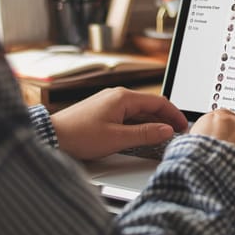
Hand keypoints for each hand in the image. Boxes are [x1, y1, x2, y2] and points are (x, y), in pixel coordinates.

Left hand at [51, 87, 187, 159]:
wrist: (52, 136)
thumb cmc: (79, 135)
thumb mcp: (117, 138)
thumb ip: (145, 134)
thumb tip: (166, 130)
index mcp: (123, 97)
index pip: (158, 102)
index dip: (174, 114)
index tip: (183, 126)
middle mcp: (117, 96)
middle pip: (149, 105)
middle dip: (165, 118)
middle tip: (176, 132)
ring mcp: (109, 102)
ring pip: (139, 111)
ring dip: (152, 122)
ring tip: (162, 135)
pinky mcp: (103, 111)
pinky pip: (128, 115)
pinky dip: (139, 123)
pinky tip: (142, 134)